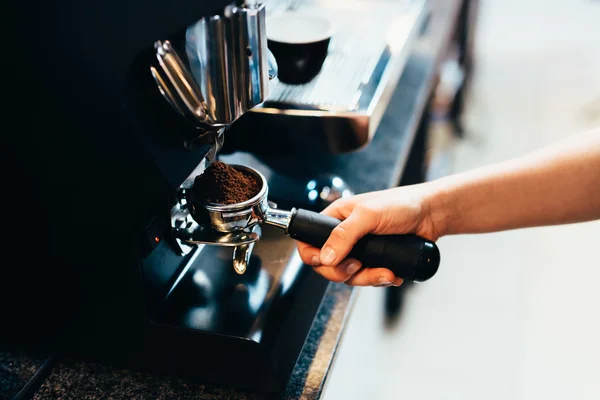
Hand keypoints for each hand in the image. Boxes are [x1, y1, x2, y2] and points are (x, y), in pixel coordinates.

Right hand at [296, 184, 443, 286]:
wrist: (432, 214)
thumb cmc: (402, 204)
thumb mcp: (369, 216)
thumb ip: (344, 235)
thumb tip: (325, 257)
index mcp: (336, 218)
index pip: (309, 240)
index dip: (312, 255)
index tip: (325, 261)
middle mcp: (344, 235)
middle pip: (327, 264)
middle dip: (342, 271)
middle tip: (357, 266)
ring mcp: (360, 249)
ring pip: (349, 275)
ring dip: (366, 278)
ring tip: (385, 272)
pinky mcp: (375, 260)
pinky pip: (368, 278)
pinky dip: (379, 279)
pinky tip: (392, 272)